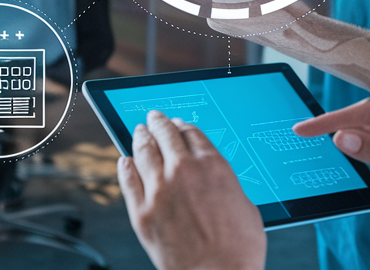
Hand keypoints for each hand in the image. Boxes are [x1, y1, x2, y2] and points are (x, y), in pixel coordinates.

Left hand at [118, 111, 265, 269]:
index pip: (191, 134)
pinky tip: (124, 161)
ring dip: (140, 137)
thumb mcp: (245, 206)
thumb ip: (226, 184)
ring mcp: (159, 190)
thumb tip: (216, 181)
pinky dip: (125, 167)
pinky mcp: (142, 213)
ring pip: (144, 152)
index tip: (177, 124)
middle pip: (166, 135)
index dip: (183, 126)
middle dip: (159, 123)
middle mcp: (184, 171)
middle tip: (153, 118)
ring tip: (139, 131)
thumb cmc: (238, 250)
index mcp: (213, 166)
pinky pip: (128, 181)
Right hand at [293, 98, 369, 213]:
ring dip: (351, 133)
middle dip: (336, 123)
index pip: (366, 113)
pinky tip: (353, 148)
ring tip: (321, 139)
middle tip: (304, 133)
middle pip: (366, 113)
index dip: (331, 120)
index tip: (305, 128)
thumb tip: (341, 137)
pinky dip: (365, 141)